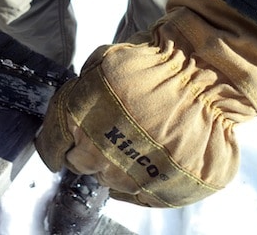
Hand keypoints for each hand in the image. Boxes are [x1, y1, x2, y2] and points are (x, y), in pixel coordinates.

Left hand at [35, 0, 256, 207]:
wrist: (205, 74)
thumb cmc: (153, 62)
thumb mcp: (102, 62)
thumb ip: (80, 91)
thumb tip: (71, 109)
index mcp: (78, 121)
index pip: (52, 145)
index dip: (54, 144)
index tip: (59, 146)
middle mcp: (98, 154)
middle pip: (78, 164)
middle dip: (86, 148)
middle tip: (108, 131)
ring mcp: (130, 176)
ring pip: (108, 178)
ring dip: (116, 162)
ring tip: (139, 138)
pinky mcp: (160, 190)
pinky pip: (137, 194)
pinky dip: (140, 178)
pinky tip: (151, 157)